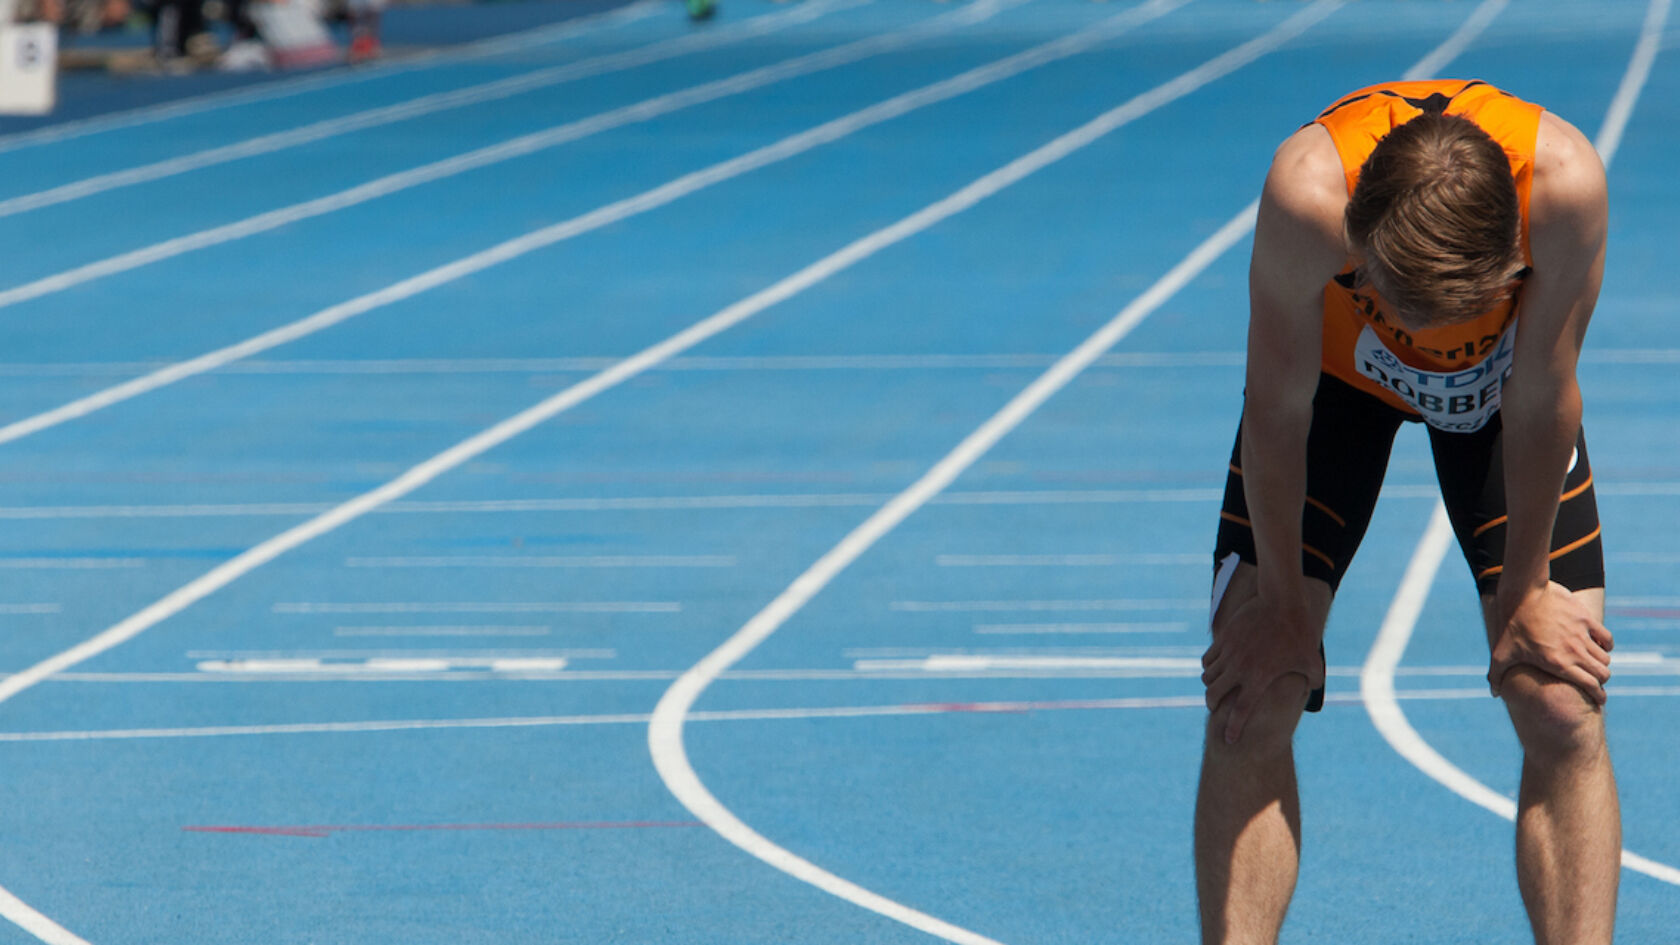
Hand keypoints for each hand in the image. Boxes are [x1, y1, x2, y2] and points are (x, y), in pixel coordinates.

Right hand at [1200, 595, 1323, 745]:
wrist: (1281, 601)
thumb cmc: (1300, 633)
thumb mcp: (1312, 660)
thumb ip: (1313, 680)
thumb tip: (1313, 690)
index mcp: (1259, 678)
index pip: (1240, 711)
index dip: (1233, 728)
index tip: (1228, 740)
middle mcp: (1240, 668)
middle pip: (1213, 694)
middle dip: (1212, 705)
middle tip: (1215, 707)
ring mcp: (1229, 652)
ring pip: (1208, 677)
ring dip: (1211, 685)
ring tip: (1217, 686)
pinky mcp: (1223, 638)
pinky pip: (1207, 659)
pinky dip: (1209, 667)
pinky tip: (1215, 667)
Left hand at [1489, 581, 1613, 703]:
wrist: (1523, 593)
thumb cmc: (1511, 625)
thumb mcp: (1500, 652)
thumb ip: (1496, 675)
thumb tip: (1493, 693)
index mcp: (1558, 663)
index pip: (1591, 685)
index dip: (1598, 695)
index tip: (1599, 699)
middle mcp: (1574, 651)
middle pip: (1603, 673)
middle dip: (1601, 681)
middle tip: (1595, 681)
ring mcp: (1582, 634)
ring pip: (1605, 657)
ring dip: (1601, 663)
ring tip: (1593, 664)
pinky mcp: (1586, 619)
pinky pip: (1606, 637)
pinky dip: (1605, 645)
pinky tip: (1598, 645)